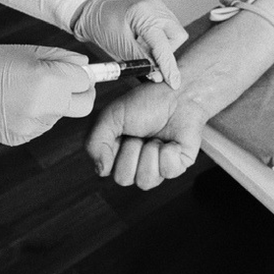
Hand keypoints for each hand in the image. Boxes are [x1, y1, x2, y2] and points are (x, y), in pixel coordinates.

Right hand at [0, 45, 93, 145]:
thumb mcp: (30, 51)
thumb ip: (63, 59)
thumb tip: (86, 66)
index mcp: (48, 81)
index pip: (87, 81)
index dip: (84, 74)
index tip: (77, 72)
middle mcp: (44, 107)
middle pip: (84, 105)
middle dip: (80, 94)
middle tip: (65, 84)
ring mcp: (33, 126)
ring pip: (61, 114)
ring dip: (54, 103)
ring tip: (27, 90)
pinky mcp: (22, 137)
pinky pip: (42, 124)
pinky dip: (37, 114)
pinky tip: (17, 103)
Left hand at [72, 0, 187, 88]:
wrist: (94, 15)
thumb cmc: (102, 29)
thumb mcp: (120, 49)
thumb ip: (141, 62)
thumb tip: (159, 76)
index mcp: (143, 13)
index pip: (162, 43)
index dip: (168, 65)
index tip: (173, 82)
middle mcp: (155, 6)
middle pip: (177, 36)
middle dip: (167, 52)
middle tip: (149, 58)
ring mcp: (158, 6)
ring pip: (175, 33)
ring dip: (163, 47)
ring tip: (143, 48)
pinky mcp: (159, 10)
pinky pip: (169, 29)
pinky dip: (161, 40)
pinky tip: (145, 42)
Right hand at [85, 82, 208, 189]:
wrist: (177, 92)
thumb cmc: (146, 102)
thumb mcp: (112, 116)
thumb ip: (95, 142)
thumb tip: (101, 170)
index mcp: (118, 153)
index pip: (106, 170)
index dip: (113, 151)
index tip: (122, 132)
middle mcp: (136, 163)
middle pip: (124, 178)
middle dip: (132, 150)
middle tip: (140, 133)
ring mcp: (157, 167)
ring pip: (145, 181)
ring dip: (150, 152)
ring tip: (156, 137)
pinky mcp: (178, 166)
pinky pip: (168, 172)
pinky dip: (169, 153)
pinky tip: (171, 142)